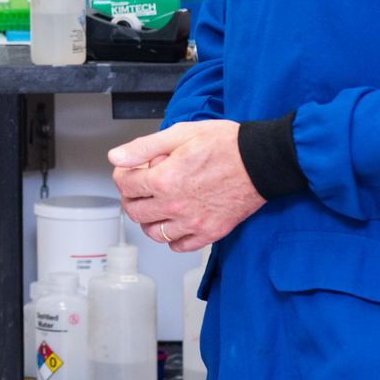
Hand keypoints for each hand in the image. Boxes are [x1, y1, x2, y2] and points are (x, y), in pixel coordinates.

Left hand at [108, 120, 265, 252]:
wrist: (262, 161)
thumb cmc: (226, 144)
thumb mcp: (181, 134)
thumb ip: (144, 147)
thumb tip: (116, 157)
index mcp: (164, 180)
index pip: (125, 185)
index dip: (123, 174)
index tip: (130, 170)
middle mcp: (175, 206)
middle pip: (135, 212)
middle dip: (131, 197)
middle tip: (140, 188)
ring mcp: (192, 223)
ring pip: (154, 233)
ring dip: (148, 220)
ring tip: (156, 206)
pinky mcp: (209, 233)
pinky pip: (179, 246)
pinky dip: (172, 238)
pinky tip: (175, 223)